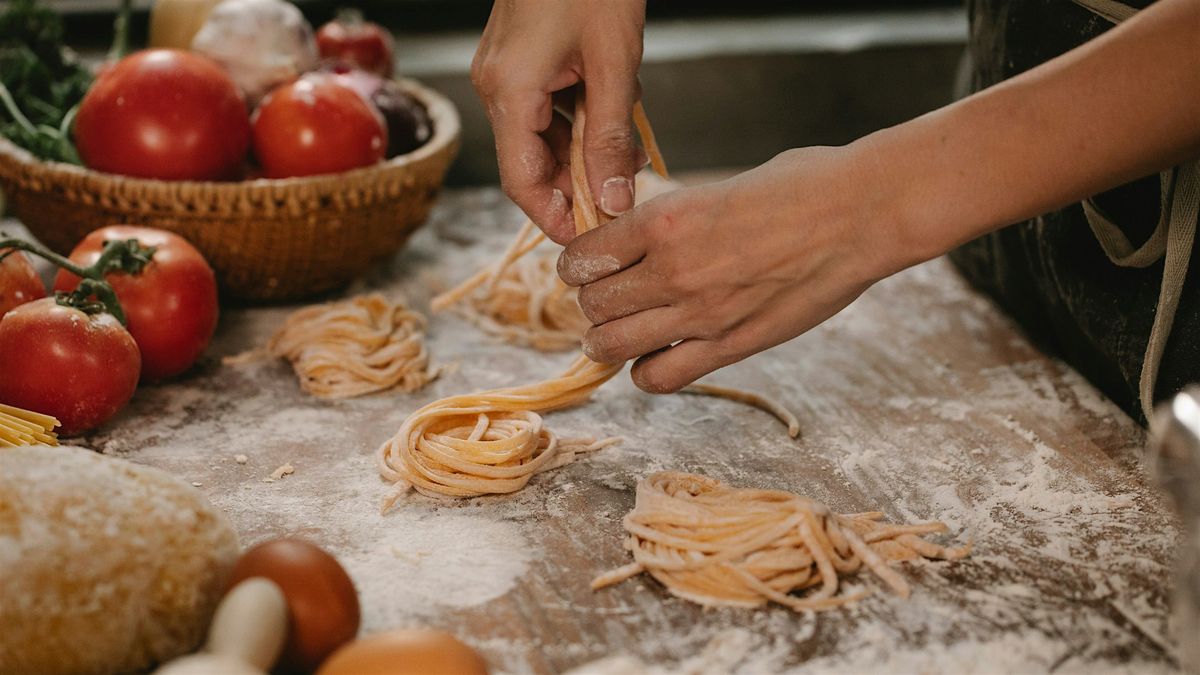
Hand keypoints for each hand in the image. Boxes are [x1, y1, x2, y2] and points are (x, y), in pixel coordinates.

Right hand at [471, 0, 646, 242]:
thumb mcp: (615, 64)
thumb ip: (611, 136)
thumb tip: (613, 198)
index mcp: (509, 91)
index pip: (522, 180)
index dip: (554, 217)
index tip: (589, 239)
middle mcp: (496, 86)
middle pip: (530, 162)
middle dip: (576, 186)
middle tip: (621, 199)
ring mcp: (504, 72)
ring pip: (540, 138)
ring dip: (581, 155)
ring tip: (625, 158)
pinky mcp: (519, 60)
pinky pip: (545, 110)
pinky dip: (577, 125)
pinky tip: (611, 122)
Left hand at [557, 145, 908, 392]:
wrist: (862, 213)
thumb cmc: (800, 186)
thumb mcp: (717, 187)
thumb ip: (674, 219)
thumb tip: (642, 238)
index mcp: (664, 219)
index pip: (582, 256)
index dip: (578, 264)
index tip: (589, 266)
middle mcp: (672, 268)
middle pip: (592, 303)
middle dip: (592, 302)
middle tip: (606, 299)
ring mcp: (700, 313)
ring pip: (612, 345)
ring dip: (607, 340)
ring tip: (616, 334)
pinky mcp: (731, 346)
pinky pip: (659, 378)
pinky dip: (646, 372)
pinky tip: (657, 356)